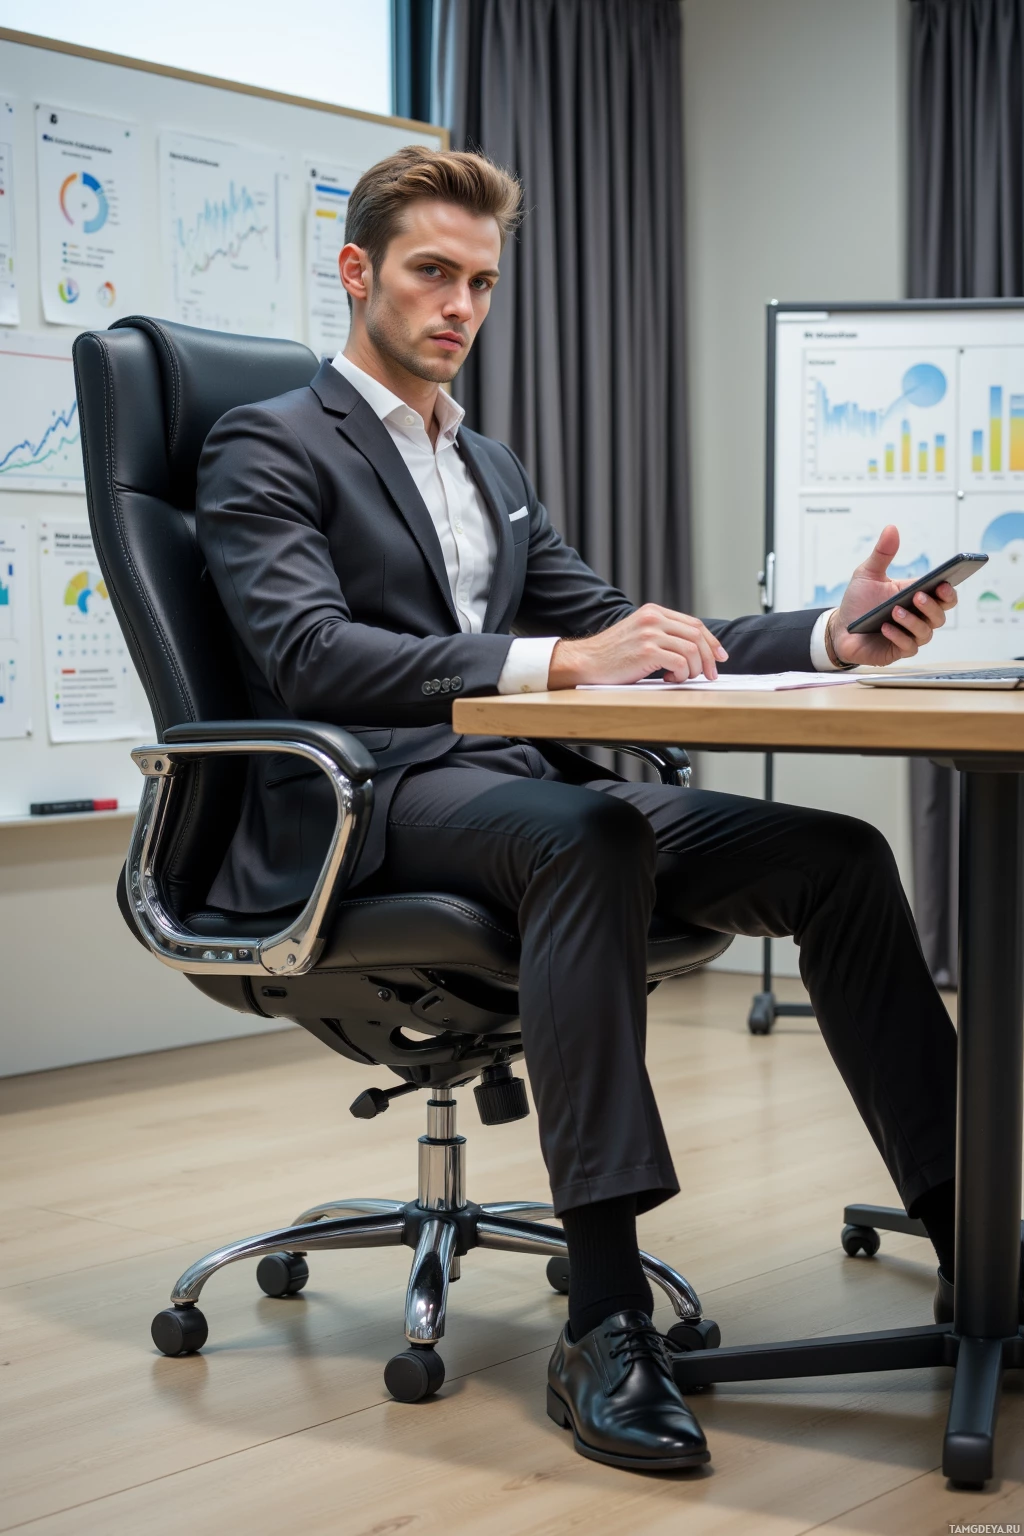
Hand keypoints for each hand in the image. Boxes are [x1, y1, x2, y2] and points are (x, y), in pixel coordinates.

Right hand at [548, 604, 728, 686]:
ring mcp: (650, 633)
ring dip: (693, 669)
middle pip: (697, 635)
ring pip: (692, 650)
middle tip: (709, 674)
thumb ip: (663, 635)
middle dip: (709, 658)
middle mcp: (653, 618)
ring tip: (682, 678)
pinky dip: (681, 675)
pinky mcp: (647, 650)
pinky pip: (680, 663)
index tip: (719, 656)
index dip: (711, 641)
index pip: (694, 624)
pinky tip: (669, 679)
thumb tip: (694, 651)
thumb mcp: (639, 635)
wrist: (586, 662)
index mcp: (653, 612)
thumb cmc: (611, 655)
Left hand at [829, 525, 956, 667]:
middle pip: (940, 615)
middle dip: (932, 605)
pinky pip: (907, 646)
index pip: (944, 596)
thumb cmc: (859, 602)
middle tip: (918, 595)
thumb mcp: (868, 574)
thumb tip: (891, 528)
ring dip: (912, 621)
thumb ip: (882, 553)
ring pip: (925, 632)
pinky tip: (886, 627)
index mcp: (917, 597)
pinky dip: (898, 636)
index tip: (944, 582)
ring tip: (895, 611)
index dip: (948, 591)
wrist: (840, 628)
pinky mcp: (897, 651)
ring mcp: (910, 636)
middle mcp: (919, 618)